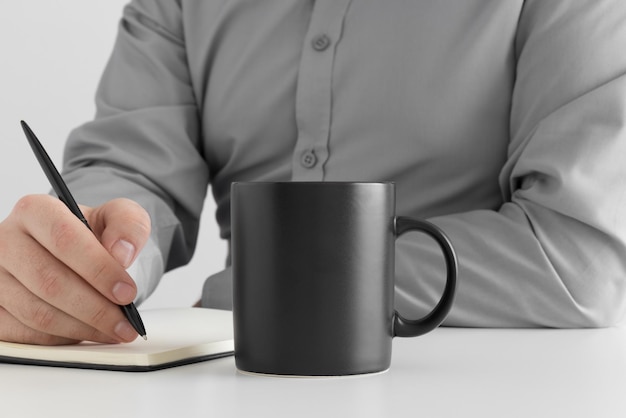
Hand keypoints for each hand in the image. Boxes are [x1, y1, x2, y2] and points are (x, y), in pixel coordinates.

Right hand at [0, 195, 150, 344]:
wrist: (75, 253)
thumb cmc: (92, 235)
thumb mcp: (118, 218)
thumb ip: (128, 225)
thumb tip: (122, 253)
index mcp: (35, 211)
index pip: (64, 239)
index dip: (99, 270)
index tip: (126, 292)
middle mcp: (6, 241)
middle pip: (50, 281)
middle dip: (95, 308)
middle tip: (125, 321)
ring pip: (37, 313)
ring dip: (82, 328)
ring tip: (114, 330)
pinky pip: (26, 334)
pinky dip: (63, 338)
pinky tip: (88, 333)